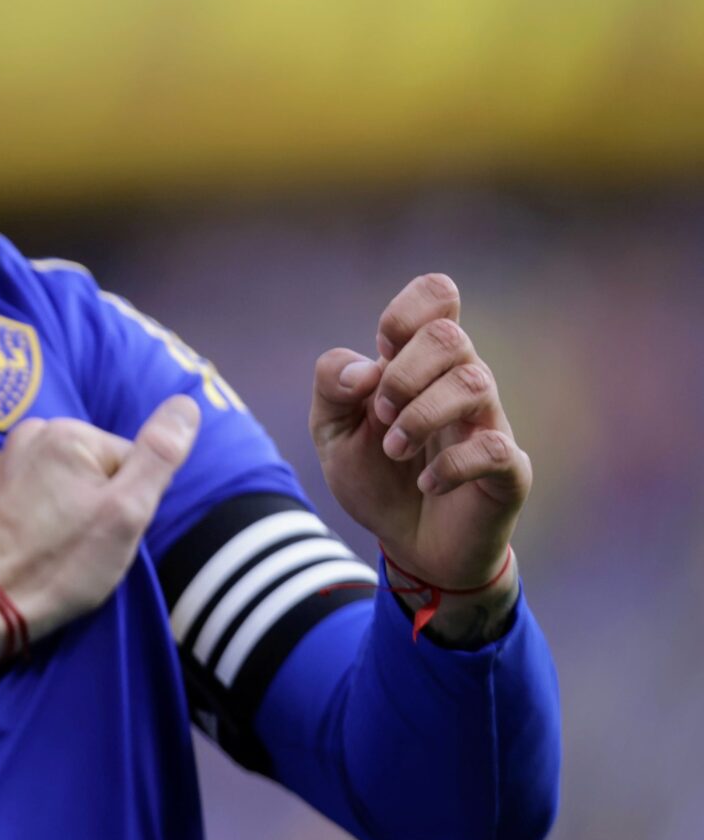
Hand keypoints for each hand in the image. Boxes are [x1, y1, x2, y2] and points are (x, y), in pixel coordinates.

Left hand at [0, 396, 199, 640]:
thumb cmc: (65, 563)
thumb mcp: (128, 511)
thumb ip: (160, 454)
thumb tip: (186, 404)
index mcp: (66, 432)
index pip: (128, 460)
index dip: (129, 500)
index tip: (109, 530)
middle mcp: (27, 434)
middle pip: (93, 466)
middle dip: (98, 500)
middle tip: (84, 541)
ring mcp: (0, 462)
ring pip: (62, 479)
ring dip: (68, 506)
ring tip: (58, 544)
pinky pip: (29, 492)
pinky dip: (36, 513)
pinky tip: (33, 541)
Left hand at [311, 274, 526, 637]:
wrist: (407, 544)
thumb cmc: (376, 476)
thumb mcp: (332, 430)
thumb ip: (332, 385)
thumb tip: (365, 370)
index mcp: (421, 363)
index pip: (438, 296)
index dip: (406, 313)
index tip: (380, 356)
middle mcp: (462, 383)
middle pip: (449, 337)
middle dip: (402, 375)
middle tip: (380, 417)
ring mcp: (490, 423)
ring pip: (475, 382)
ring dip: (421, 416)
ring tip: (394, 450)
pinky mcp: (508, 469)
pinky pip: (496, 448)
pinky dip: (452, 464)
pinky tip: (427, 482)